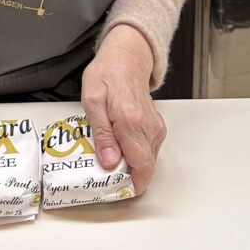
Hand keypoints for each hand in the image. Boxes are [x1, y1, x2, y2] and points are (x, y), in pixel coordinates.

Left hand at [81, 24, 166, 195]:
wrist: (126, 57)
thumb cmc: (107, 75)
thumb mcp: (92, 100)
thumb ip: (102, 133)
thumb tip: (109, 161)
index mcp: (130, 121)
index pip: (141, 166)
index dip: (132, 186)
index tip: (118, 191)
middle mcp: (148, 126)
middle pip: (146, 167)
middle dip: (128, 178)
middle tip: (107, 177)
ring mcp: (155, 126)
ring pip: (148, 160)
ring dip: (131, 166)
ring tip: (110, 160)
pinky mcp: (156, 126)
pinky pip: (149, 150)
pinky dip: (136, 155)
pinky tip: (120, 148)